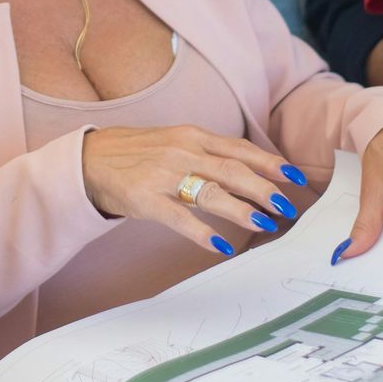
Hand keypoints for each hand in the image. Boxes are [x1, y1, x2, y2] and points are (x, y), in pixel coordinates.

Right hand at [81, 125, 300, 255]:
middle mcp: (181, 151)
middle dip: (263, 188)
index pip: (239, 148)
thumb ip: (207, 154)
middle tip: (286, 206)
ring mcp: (163, 174)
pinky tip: (221, 245)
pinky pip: (179, 218)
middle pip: (232, 169)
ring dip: (240, 209)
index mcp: (192, 136)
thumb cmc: (136, 153)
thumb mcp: (174, 142)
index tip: (293, 176)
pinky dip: (203, 232)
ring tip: (263, 223)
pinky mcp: (146, 199)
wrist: (89, 159)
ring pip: (210, 191)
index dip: (268, 162)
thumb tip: (247, 172)